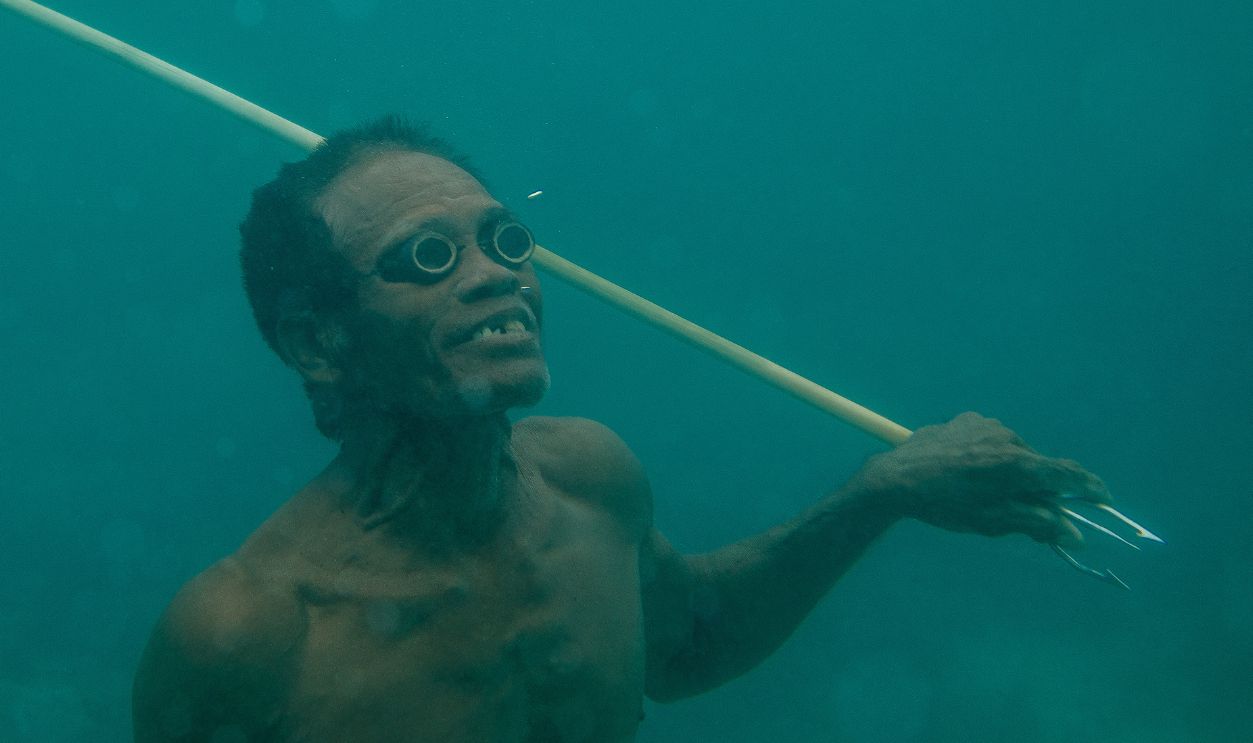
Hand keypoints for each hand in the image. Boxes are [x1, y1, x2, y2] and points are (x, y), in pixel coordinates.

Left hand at [860, 412, 1109, 546]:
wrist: (895, 477)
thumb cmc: (944, 505)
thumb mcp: (993, 522)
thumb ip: (1038, 525)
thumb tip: (1076, 537)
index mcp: (1017, 465)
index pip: (1069, 475)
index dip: (1090, 488)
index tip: (1103, 499)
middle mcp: (1007, 438)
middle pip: (1040, 467)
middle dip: (1041, 490)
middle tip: (1029, 513)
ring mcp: (987, 425)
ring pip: (1015, 453)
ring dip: (1013, 472)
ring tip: (986, 493)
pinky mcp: (968, 419)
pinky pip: (992, 440)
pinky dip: (992, 456)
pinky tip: (970, 473)